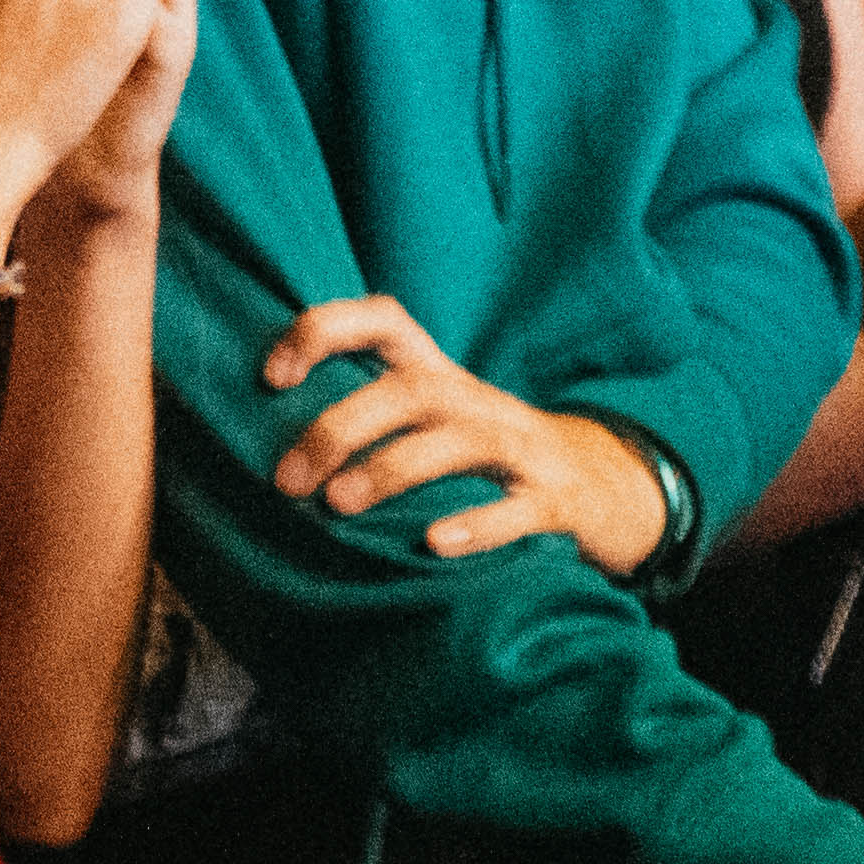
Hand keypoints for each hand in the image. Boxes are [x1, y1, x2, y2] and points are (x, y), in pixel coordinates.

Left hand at [252, 296, 669, 568]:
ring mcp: (519, 446)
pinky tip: (434, 545)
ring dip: (391, 469)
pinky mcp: (553, 499)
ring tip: (338, 505)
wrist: (600, 485)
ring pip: (455, 442)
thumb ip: (368, 412)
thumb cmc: (484, 452)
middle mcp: (475, 399)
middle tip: (287, 480)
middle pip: (407, 389)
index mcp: (438, 374)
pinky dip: (477, 525)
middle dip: (340, 427)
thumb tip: (262, 440)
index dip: (323, 331)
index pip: (381, 319)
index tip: (271, 377)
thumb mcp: (433, 417)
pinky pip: (518, 508)